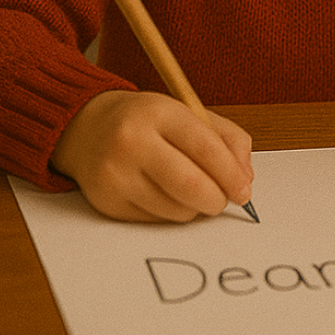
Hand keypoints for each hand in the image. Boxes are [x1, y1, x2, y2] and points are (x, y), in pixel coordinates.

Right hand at [50, 90, 253, 222]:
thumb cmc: (149, 121)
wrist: (88, 127)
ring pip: (176, 209)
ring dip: (195, 208)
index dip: (231, 174)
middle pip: (190, 185)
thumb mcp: (189, 113)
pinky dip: (172, 214)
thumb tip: (245, 178)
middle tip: (224, 200)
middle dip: (217, 199)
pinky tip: (167, 195)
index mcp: (159, 112)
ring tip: (192, 191)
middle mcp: (133, 141)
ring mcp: (116, 173)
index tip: (244, 191)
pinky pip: (156, 221)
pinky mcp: (107, 202)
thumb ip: (227, 139)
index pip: (206, 148)